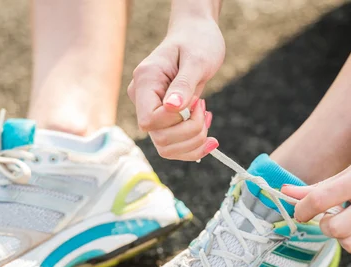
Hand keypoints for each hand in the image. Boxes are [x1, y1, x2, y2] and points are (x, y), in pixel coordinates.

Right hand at [128, 13, 224, 160]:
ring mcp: (151, 112)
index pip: (150, 120)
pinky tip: (209, 133)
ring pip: (166, 148)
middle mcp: (141, 99)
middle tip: (205, 107)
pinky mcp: (163, 120)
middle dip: (190, 131)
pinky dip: (194, 146)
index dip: (176, 120)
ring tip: (207, 117)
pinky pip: (173, 147)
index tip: (196, 101)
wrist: (196, 36)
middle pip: (160, 138)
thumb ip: (184, 84)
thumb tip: (172, 107)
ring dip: (194, 141)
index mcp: (144, 81)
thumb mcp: (197, 60)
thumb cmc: (197, 41)